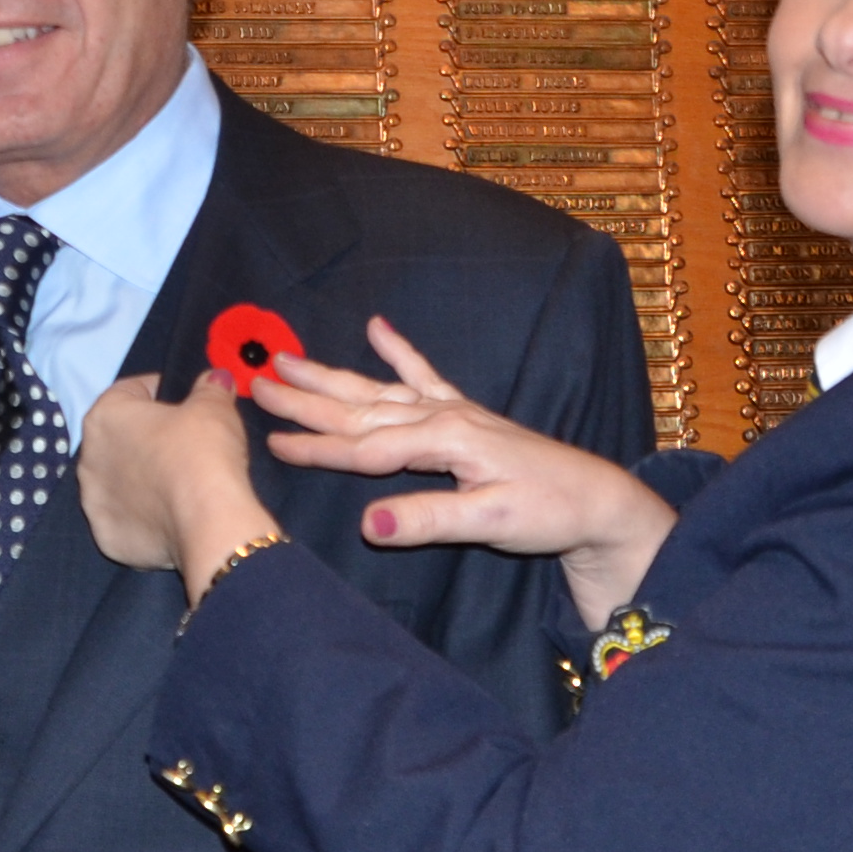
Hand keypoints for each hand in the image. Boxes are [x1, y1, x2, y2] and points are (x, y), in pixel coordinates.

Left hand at [75, 372, 277, 597]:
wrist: (209, 523)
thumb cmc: (203, 453)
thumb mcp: (214, 408)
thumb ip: (210, 388)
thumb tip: (215, 379)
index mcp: (105, 417)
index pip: (131, 391)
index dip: (162, 390)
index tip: (185, 400)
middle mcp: (88, 458)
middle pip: (120, 438)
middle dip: (148, 437)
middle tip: (185, 443)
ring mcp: (93, 502)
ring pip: (119, 482)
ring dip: (141, 478)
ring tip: (178, 482)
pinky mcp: (107, 537)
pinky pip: (125, 519)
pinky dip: (144, 515)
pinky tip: (170, 515)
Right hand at [254, 318, 674, 633]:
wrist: (597, 502)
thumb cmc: (548, 512)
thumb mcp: (489, 522)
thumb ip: (426, 520)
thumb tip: (366, 525)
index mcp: (443, 441)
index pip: (365, 447)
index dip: (316, 447)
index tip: (269, 440)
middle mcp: (443, 418)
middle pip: (360, 408)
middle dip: (305, 397)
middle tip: (255, 382)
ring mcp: (454, 412)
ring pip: (378, 390)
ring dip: (332, 376)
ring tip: (288, 358)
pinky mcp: (466, 416)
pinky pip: (425, 375)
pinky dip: (400, 351)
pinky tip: (379, 327)